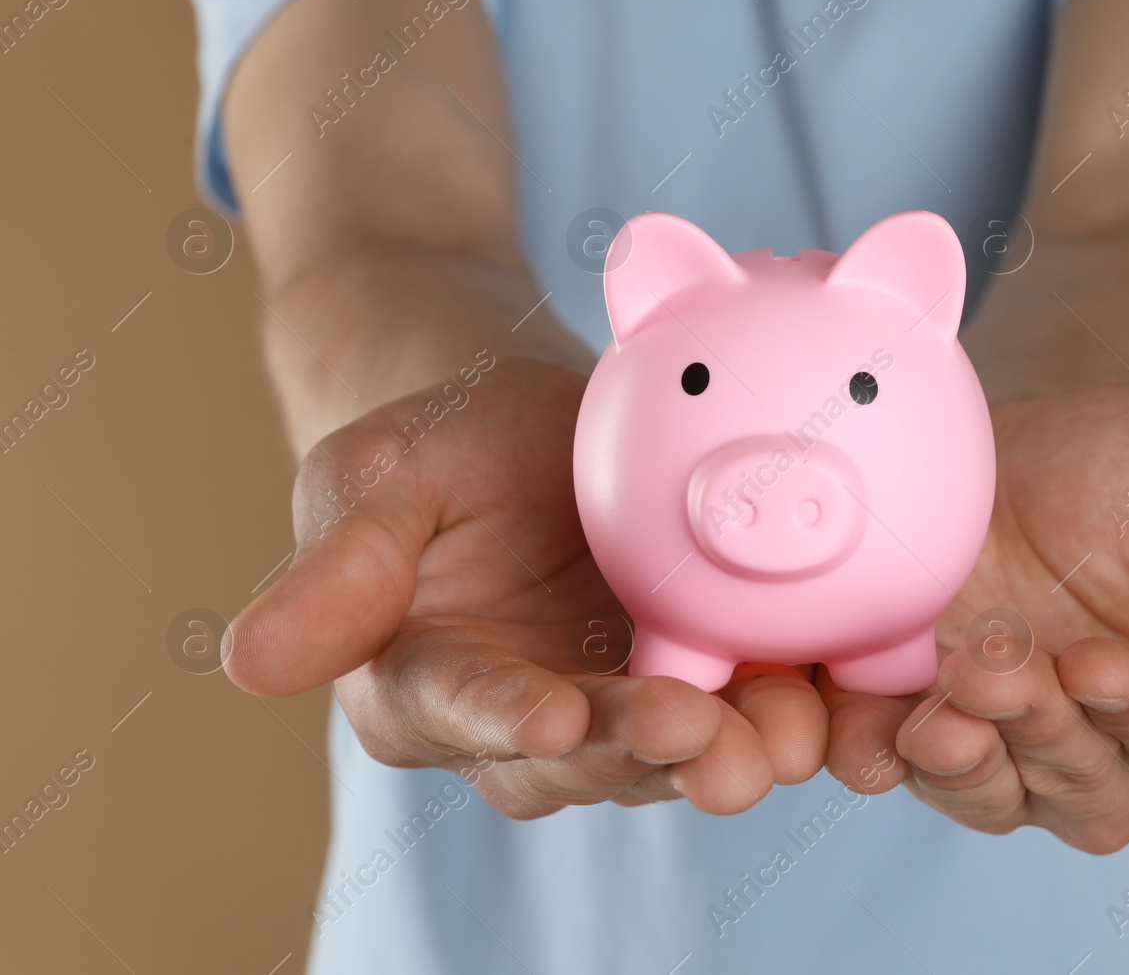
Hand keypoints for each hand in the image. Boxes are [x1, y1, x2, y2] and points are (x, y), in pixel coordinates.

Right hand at [223, 357, 827, 816]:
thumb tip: (245, 664)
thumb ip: (338, 564)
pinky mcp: (700, 674)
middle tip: (698, 739)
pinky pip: (744, 697)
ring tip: (784, 736)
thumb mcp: (379, 471)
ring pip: (670, 746)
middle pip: (581, 752)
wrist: (539, 423)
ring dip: (728, 747)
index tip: (545, 716)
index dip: (499, 717)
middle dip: (639, 751)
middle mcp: (524, 719)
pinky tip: (834, 692)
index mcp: (425, 682)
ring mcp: (618, 701)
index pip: (459, 708)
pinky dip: (788, 700)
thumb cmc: (442, 442)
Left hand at [823, 385, 1128, 851]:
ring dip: (963, 756)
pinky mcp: (934, 723)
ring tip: (934, 701)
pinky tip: (866, 729)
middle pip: (1091, 777)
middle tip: (994, 663)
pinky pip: (908, 768)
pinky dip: (881, 753)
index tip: (1096, 664)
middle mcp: (1126, 754)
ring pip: (999, 791)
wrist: (1037, 441)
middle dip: (1040, 724)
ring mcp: (1023, 749)